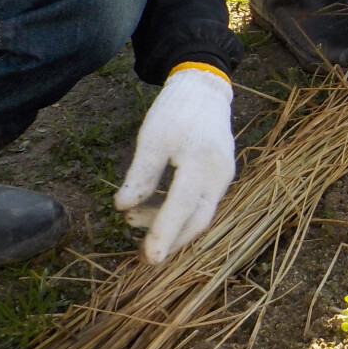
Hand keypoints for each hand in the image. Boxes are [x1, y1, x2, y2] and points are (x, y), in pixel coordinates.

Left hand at [115, 66, 234, 263]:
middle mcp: (219, 176)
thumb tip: (123, 207)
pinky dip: (180, 212)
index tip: (149, 258)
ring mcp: (224, 177)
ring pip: (200, 214)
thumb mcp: (151, 138)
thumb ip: (141, 175)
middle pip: (197, 221)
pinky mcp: (221, 175)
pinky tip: (155, 208)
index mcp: (201, 164)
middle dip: (170, 239)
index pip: (181, 208)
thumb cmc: (175, 111)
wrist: (204, 89)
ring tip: (133, 218)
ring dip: (170, 224)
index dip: (163, 234)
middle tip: (141, 254)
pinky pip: (203, 203)